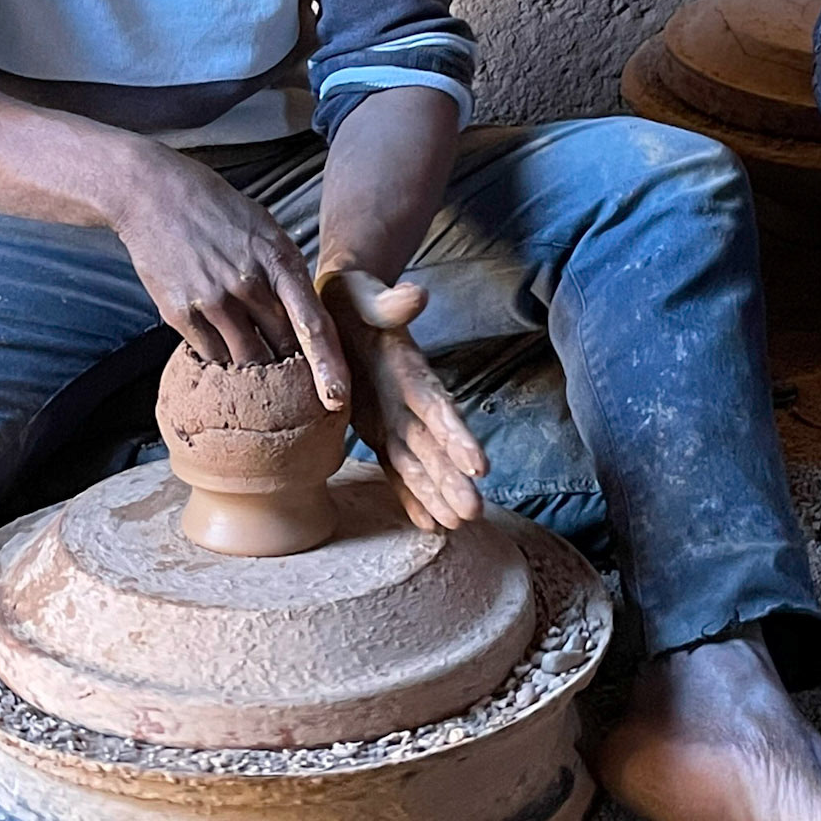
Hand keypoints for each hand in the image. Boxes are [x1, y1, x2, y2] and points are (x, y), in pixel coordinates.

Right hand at [113, 149, 348, 411]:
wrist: (153, 194)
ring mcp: (212, 301)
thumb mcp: (265, 230)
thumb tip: (304, 320)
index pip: (313, 325)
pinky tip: (217, 340)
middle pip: (281, 348)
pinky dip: (220, 355)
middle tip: (292, 378)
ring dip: (254, 366)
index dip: (328, 367)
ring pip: (246, 359)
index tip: (338, 399)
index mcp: (278, 259)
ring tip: (253, 359)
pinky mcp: (180, 313)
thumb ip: (286, 273)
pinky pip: (211, 354)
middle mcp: (248, 284)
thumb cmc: (216, 210)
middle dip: (290, 365)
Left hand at [318, 266, 487, 530]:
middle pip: (435, 444)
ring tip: (456, 525)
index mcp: (411, 370)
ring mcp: (396, 418)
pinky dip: (410, 494)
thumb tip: (416, 295)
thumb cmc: (357, 300)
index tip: (478, 464)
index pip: (438, 407)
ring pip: (419, 462)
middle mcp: (409, 399)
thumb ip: (391, 303)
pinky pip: (395, 466)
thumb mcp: (368, 296)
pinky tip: (428, 523)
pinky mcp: (379, 429)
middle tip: (473, 512)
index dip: (457, 436)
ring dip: (437, 493)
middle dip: (454, 478)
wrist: (342, 304)